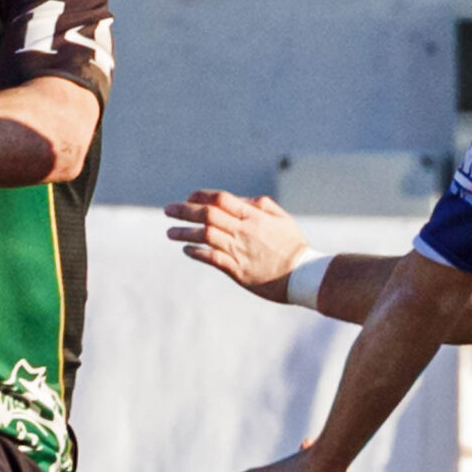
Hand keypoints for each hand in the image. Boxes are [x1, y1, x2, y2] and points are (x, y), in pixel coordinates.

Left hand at [165, 189, 312, 299]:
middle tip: (167, 210)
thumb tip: (240, 200)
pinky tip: (187, 250)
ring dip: (184, 232)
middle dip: (184, 210)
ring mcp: (239, 250)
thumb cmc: (293, 246)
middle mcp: (244, 231)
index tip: (188, 198)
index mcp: (254, 216)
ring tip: (170, 232)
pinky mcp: (238, 271)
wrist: (304, 274)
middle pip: (207, 215)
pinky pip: (212, 258)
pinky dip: (197, 252)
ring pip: (205, 236)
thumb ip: (260, 205)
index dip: (201, 196)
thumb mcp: (281, 218)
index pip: (221, 199)